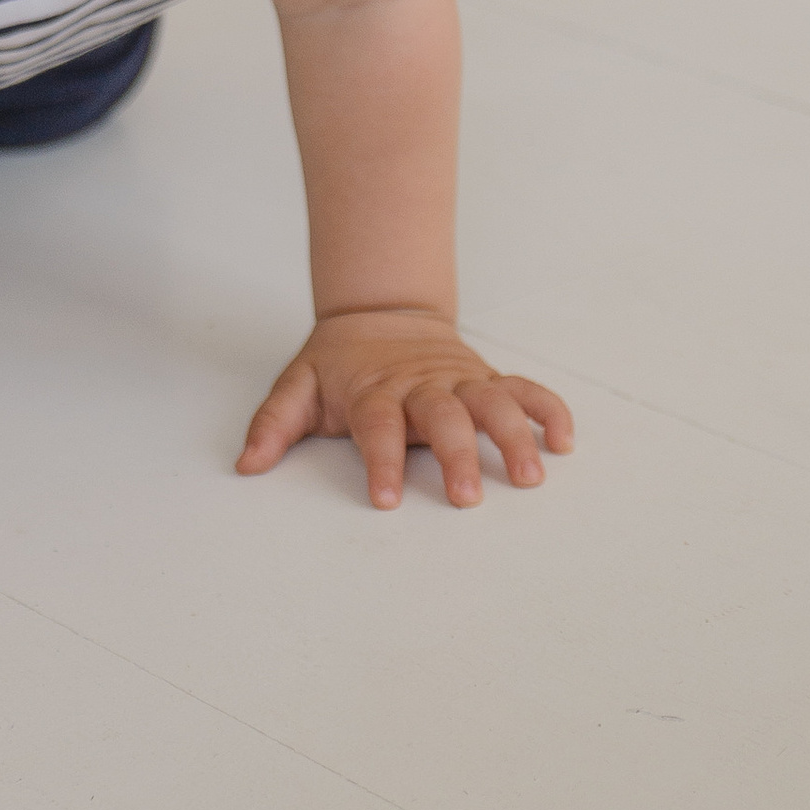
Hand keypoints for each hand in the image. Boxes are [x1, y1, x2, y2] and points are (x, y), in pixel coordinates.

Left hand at [239, 307, 573, 508]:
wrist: (378, 311)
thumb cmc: (339, 363)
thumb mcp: (298, 386)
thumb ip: (274, 425)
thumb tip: (246, 464)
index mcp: (374, 390)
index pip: (378, 425)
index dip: (382, 460)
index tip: (386, 498)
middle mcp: (421, 385)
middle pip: (442, 417)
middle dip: (456, 456)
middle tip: (467, 498)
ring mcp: (457, 379)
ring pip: (492, 402)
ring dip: (513, 435)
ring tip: (531, 475)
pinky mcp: (484, 378)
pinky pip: (523, 390)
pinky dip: (548, 410)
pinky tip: (563, 441)